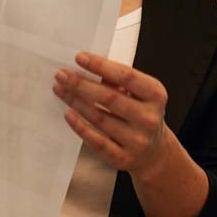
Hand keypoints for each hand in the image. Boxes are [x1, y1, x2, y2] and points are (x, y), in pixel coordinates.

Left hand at [52, 52, 174, 172]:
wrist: (154, 153)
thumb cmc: (142, 114)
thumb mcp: (141, 94)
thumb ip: (119, 82)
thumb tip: (87, 68)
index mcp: (155, 95)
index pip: (126, 76)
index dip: (101, 66)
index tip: (79, 58)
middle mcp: (148, 118)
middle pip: (109, 98)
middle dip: (81, 84)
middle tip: (62, 75)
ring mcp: (137, 140)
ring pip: (100, 118)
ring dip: (76, 102)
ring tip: (60, 89)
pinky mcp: (123, 158)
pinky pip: (97, 141)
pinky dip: (80, 126)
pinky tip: (68, 114)